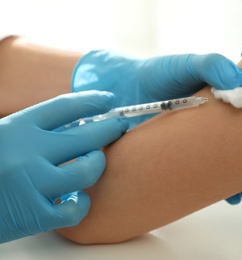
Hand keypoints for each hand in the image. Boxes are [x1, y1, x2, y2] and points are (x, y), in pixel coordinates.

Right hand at [0, 91, 127, 242]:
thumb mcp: (4, 137)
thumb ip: (33, 132)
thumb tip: (79, 124)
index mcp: (17, 127)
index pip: (65, 106)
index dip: (92, 101)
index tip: (109, 100)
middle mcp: (27, 151)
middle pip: (86, 135)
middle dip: (110, 128)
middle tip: (120, 126)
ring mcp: (32, 183)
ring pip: (87, 170)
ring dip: (97, 165)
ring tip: (95, 162)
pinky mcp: (33, 215)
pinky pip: (74, 208)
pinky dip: (80, 204)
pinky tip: (76, 199)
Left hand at [72, 50, 241, 211]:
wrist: (120, 91)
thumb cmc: (158, 75)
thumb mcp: (186, 65)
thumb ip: (211, 67)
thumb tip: (240, 84)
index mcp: (230, 101)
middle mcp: (222, 125)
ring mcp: (205, 144)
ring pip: (234, 168)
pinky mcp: (186, 158)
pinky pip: (209, 176)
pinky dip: (222, 189)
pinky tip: (230, 197)